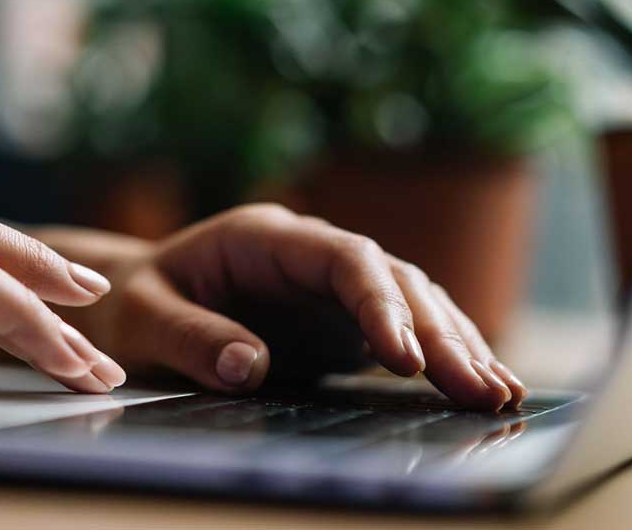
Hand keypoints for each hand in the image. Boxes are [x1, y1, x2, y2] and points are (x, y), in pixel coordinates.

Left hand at [45, 204, 526, 410]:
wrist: (132, 301)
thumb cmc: (132, 304)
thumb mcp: (143, 319)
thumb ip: (190, 337)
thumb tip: (247, 368)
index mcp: (265, 238)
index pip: (344, 259)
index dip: (380, 303)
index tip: (404, 356)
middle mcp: (310, 254)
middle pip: (392, 280)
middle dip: (439, 333)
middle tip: (478, 388)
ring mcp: (330, 286)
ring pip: (411, 302)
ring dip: (456, 345)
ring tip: (499, 394)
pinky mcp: (339, 320)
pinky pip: (402, 332)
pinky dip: (441, 357)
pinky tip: (480, 386)